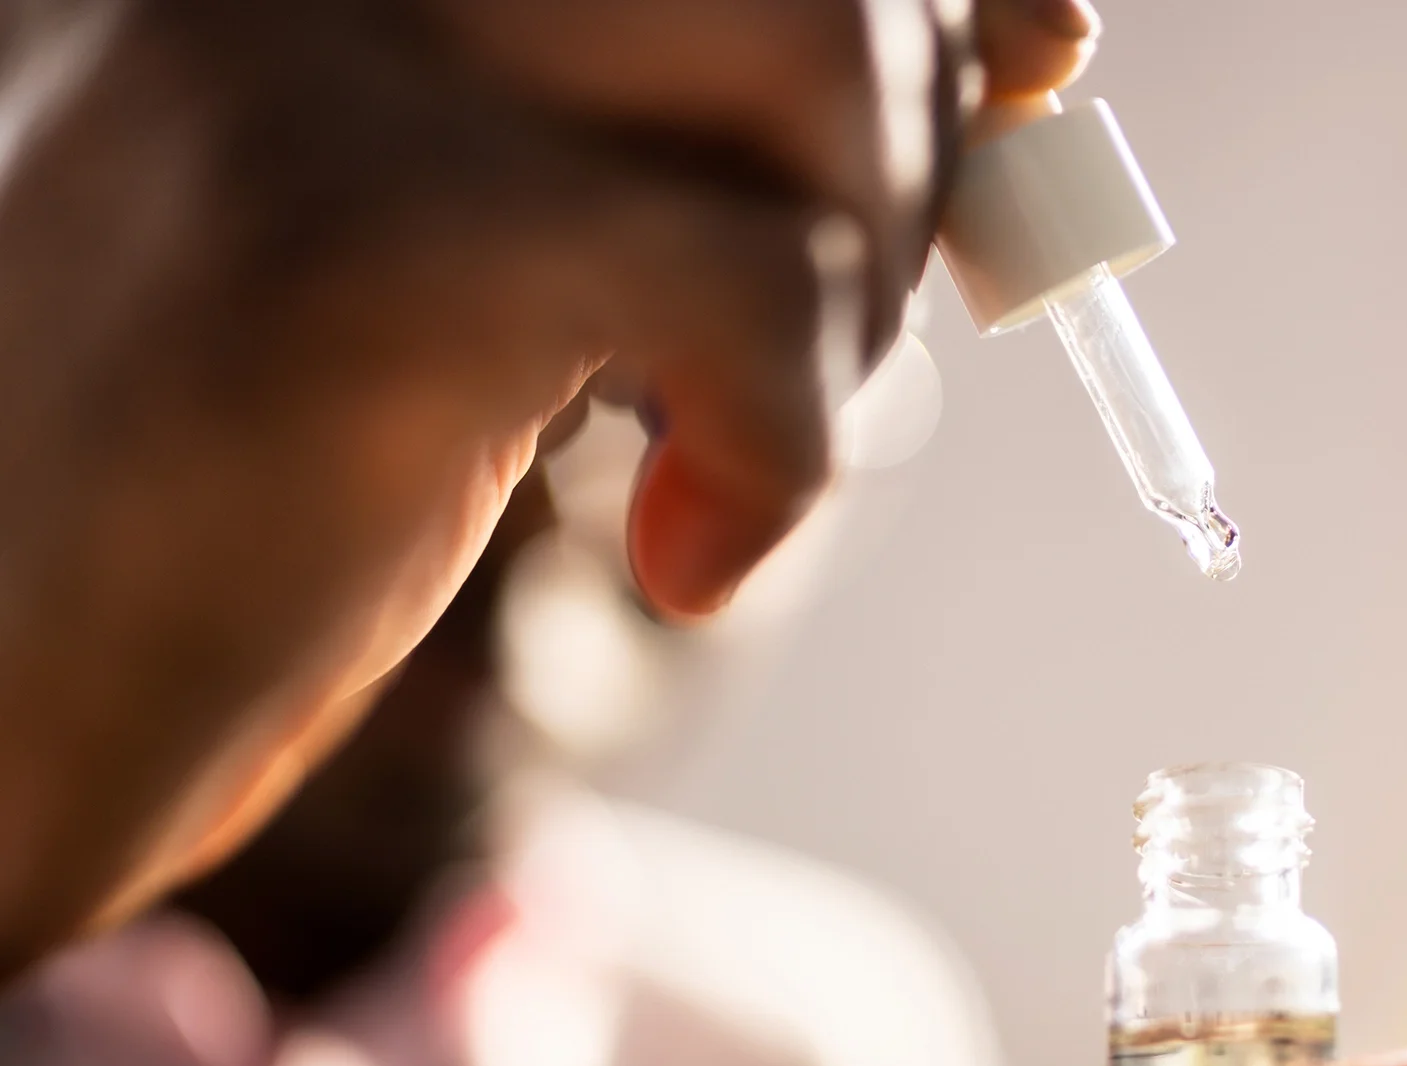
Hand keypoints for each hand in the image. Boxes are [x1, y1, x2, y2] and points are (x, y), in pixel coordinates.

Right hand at [0, 0, 1096, 970]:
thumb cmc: (248, 490)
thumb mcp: (517, 266)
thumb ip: (722, 142)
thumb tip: (1037, 31)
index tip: (1028, 72)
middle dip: (912, 163)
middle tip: (823, 345)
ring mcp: (329, 64)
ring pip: (821, 63)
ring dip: (853, 301)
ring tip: (732, 445)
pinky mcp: (353, 248)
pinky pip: (748, 283)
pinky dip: (786, 452)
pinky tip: (690, 552)